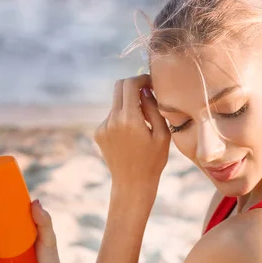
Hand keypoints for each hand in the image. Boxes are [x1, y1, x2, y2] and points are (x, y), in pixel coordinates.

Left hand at [94, 74, 170, 188]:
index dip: (141, 78)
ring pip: (116, 103)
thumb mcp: (162, 134)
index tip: (151, 82)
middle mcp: (112, 120)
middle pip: (119, 87)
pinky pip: (111, 116)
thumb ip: (154, 109)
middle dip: (133, 85)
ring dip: (129, 105)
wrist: (132, 184)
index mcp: (130, 120)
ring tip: (142, 124)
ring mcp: (103, 127)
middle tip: (146, 94)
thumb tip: (145, 90)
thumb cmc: (153, 160)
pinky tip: (131, 135)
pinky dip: (122, 118)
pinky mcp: (98, 133)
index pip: (130, 84)